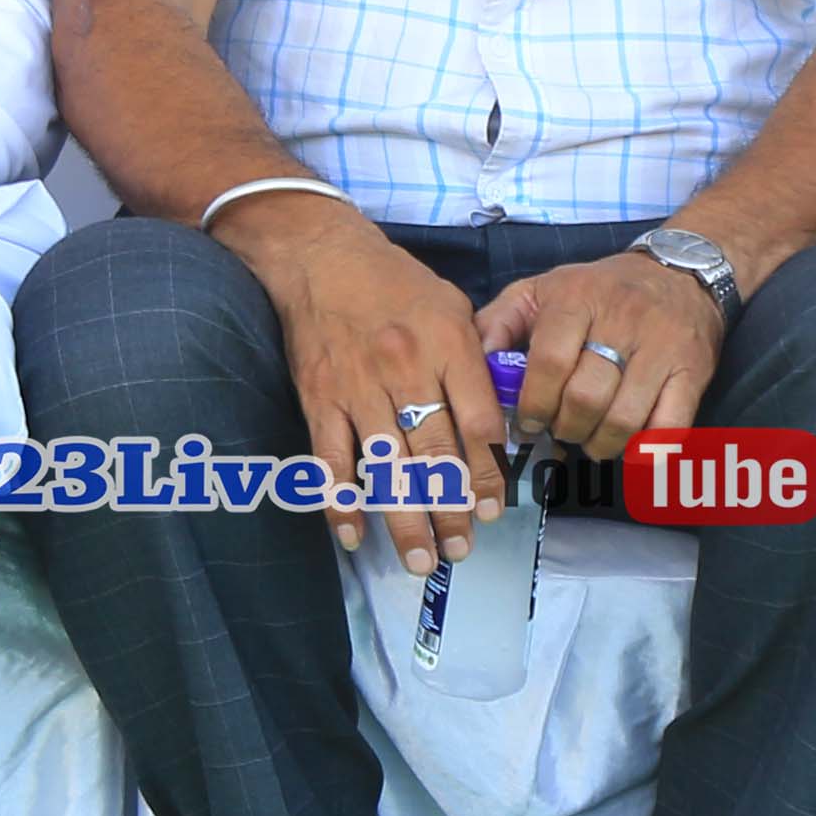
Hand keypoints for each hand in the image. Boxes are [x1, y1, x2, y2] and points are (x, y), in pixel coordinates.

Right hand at [218, 194, 505, 564]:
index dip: (488, 471)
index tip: (494, 508)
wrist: (318, 255)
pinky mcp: (319, 398)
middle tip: (463, 549)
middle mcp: (405, 369)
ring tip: (422, 559)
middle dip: (452, 508)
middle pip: (435, 453)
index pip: (477, 421)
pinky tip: (352, 534)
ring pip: (387, 465)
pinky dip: (339, 499)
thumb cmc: (393, 281)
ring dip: (406, 518)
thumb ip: (475, 360)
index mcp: (447, 344)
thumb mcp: (450, 305)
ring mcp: (358, 387)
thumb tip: (497, 422)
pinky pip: (330, 458)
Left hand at [479, 247, 723, 465]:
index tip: (528, 422)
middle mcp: (622, 320)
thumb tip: (472, 364)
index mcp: (577, 299)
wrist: (679, 270)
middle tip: (561, 432)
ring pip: (624, 418)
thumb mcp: (541, 289)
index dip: (533, 403)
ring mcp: (661, 347)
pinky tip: (630, 450)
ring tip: (591, 441)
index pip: (550, 362)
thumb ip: (499, 322)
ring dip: (600, 444)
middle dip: (565, 428)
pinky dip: (647, 452)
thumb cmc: (599, 289)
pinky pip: (670, 427)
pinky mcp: (693, 371)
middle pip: (586, 397)